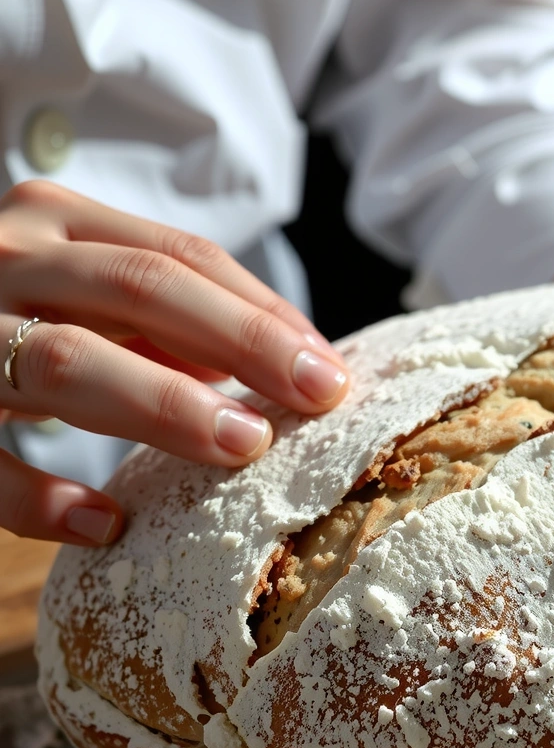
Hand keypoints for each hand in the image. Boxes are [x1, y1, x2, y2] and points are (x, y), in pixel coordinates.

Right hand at [0, 181, 349, 545]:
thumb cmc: (10, 313)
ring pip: (67, 359)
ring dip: (164, 404)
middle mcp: (5, 258)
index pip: (181, 256)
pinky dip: (39, 498)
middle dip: (242, 342)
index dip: (263, 311)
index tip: (327, 369)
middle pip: (142, 289)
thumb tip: (277, 359)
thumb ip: (161, 316)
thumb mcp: (80, 291)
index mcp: (54, 223)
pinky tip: (105, 524)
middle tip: (315, 398)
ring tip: (242, 445)